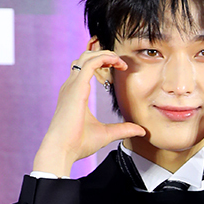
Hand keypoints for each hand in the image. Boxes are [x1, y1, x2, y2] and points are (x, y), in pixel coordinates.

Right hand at [33, 50, 145, 175]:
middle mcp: (71, 86)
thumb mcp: (106, 134)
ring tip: (120, 61)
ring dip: (105, 54)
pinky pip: (90, 63)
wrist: (62, 150)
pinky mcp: (76, 87)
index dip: (102, 63)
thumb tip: (141, 131)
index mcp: (75, 93)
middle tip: (121, 62)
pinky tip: (116, 63)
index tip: (119, 69)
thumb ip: (123, 129)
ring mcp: (72, 85)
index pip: (85, 69)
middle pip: (85, 58)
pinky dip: (104, 58)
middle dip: (104, 54)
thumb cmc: (78, 144)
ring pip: (87, 56)